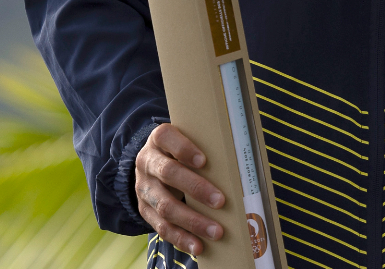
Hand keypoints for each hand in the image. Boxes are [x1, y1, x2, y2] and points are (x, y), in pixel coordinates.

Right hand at [134, 123, 225, 256]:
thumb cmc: (178, 152)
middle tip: (220, 201)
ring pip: (165, 206)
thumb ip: (204, 147)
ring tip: (216, 232)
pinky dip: (181, 238)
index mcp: (158, 140)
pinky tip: (198, 246)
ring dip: (192, 221)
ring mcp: (144, 188)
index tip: (204, 161)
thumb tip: (240, 162)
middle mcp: (147, 162)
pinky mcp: (144, 210)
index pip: (166, 137)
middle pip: (168, 173)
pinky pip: (161, 227)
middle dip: (196, 188)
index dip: (183, 149)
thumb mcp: (185, 141)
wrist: (149, 165)